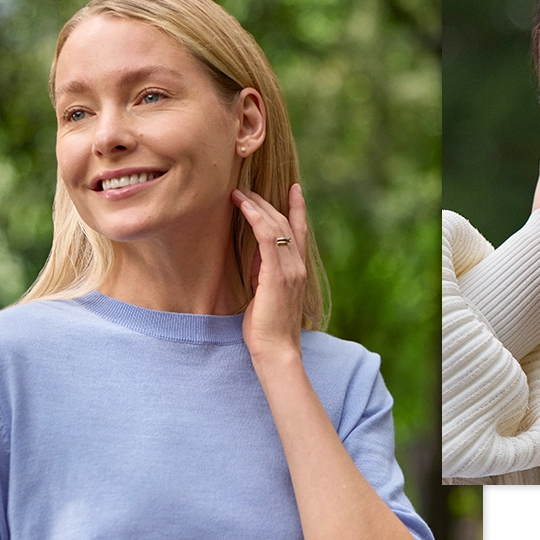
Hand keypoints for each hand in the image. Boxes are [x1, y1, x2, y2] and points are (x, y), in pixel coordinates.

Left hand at [232, 183, 308, 362]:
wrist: (277, 351)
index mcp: (299, 271)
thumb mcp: (266, 294)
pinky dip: (255, 217)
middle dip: (266, 202)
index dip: (298, 208)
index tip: (294, 188)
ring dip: (256, 205)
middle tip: (246, 187)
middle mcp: (298, 267)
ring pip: (276, 225)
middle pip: (286, 223)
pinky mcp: (276, 274)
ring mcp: (290, 269)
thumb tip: (257, 257)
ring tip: (238, 192)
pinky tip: (242, 206)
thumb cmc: (268, 329)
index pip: (301, 232)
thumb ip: (265, 273)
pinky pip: (267, 236)